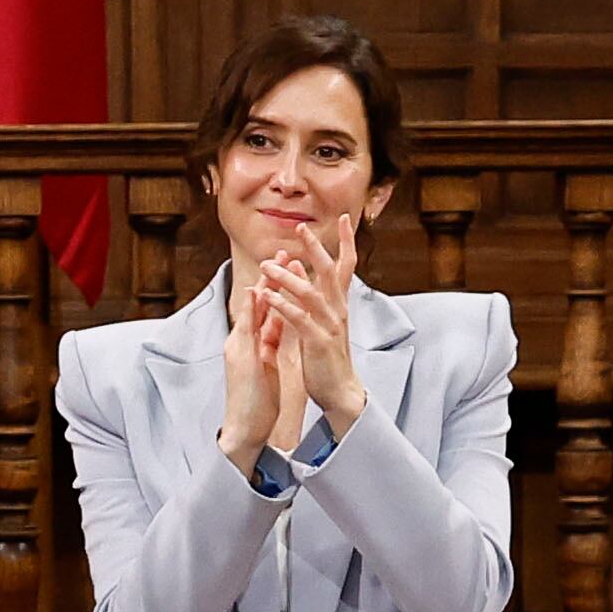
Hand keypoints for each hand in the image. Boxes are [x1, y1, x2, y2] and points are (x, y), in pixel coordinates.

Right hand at [220, 280, 293, 470]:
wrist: (245, 429)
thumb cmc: (258, 403)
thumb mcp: (268, 366)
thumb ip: (271, 343)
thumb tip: (278, 326)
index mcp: (251, 344)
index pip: (264, 308)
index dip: (275, 285)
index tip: (288, 265)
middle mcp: (242, 342)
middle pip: (256, 302)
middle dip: (270, 277)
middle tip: (281, 252)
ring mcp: (239, 348)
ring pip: (250, 309)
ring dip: (262, 285)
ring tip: (273, 263)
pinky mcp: (241, 358)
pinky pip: (248, 328)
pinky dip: (253, 309)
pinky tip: (259, 292)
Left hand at [257, 213, 368, 430]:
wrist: (340, 392)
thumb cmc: (327, 359)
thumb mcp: (321, 323)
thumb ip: (313, 297)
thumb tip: (301, 269)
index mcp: (339, 305)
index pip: (346, 267)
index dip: (346, 242)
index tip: (345, 219)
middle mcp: (338, 311)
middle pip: (330, 271)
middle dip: (315, 248)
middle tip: (301, 228)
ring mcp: (329, 326)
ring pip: (310, 293)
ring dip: (287, 277)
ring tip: (267, 265)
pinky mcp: (317, 343)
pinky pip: (298, 319)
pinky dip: (282, 305)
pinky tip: (267, 295)